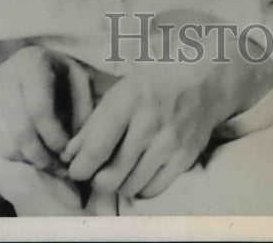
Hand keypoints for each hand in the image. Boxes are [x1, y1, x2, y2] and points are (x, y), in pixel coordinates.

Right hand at [0, 45, 92, 174]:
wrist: (30, 61)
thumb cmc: (59, 72)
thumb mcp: (79, 80)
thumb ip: (83, 108)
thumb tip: (75, 146)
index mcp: (32, 63)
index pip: (40, 111)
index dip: (55, 137)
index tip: (67, 152)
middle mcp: (5, 76)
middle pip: (20, 131)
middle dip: (42, 156)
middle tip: (58, 168)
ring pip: (6, 143)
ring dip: (29, 161)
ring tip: (47, 163)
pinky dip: (14, 158)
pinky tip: (31, 156)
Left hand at [62, 18, 272, 198]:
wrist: (203, 82)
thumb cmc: (154, 85)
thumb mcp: (121, 92)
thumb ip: (94, 124)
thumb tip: (69, 155)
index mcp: (128, 100)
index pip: (95, 149)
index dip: (79, 168)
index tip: (76, 169)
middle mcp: (149, 123)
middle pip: (111, 176)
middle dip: (96, 180)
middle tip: (96, 173)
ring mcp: (169, 143)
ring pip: (130, 187)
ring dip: (119, 184)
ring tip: (119, 170)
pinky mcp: (185, 158)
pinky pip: (153, 190)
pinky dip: (140, 187)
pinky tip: (139, 173)